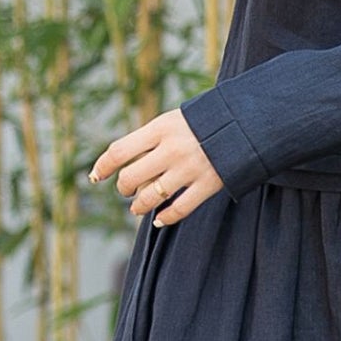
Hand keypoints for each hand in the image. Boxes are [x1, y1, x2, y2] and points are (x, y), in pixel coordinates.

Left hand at [89, 108, 224, 225]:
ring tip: (138, 208)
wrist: (245, 123)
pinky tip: (160, 220)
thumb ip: (150, 138)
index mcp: (160, 128)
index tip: (96, 176)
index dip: (103, 166)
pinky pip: (179, 209)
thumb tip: (123, 163)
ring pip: (151, 197)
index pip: (119, 151)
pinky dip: (165, 218)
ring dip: (139, 206)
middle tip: (125, 190)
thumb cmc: (203, 122)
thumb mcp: (173, 120)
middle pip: (131, 178)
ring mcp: (189, 169)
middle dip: (123, 188)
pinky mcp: (207, 184)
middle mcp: (171, 149)